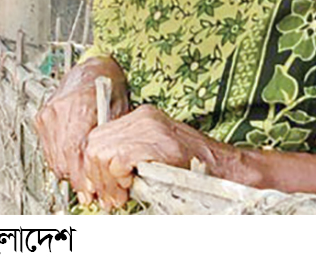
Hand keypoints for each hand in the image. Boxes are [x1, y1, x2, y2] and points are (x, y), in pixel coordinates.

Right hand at [35, 57, 128, 202]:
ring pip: (53, 157)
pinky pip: (49, 150)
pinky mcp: (42, 118)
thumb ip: (111, 140)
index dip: (80, 173)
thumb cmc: (109, 87)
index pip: (75, 148)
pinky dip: (60, 161)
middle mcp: (59, 109)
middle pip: (62, 157)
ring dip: (68, 173)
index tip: (89, 189)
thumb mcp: (119, 111)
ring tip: (83, 181)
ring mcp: (48, 114)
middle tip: (90, 193)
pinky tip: (73, 164)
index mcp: (80, 104)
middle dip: (76, 179)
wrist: (92, 69)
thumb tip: (111, 170)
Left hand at [80, 104, 265, 208]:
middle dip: (96, 175)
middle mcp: (143, 117)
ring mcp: (150, 126)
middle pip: (95, 142)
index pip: (99, 136)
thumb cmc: (191, 168)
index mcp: (141, 117)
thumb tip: (100, 177)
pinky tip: (130, 185)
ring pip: (102, 150)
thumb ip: (129, 157)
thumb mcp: (155, 156)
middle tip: (109, 197)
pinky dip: (118, 176)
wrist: (223, 169)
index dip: (92, 166)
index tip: (95, 187)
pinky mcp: (157, 141)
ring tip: (120, 195)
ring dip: (106, 179)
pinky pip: (119, 158)